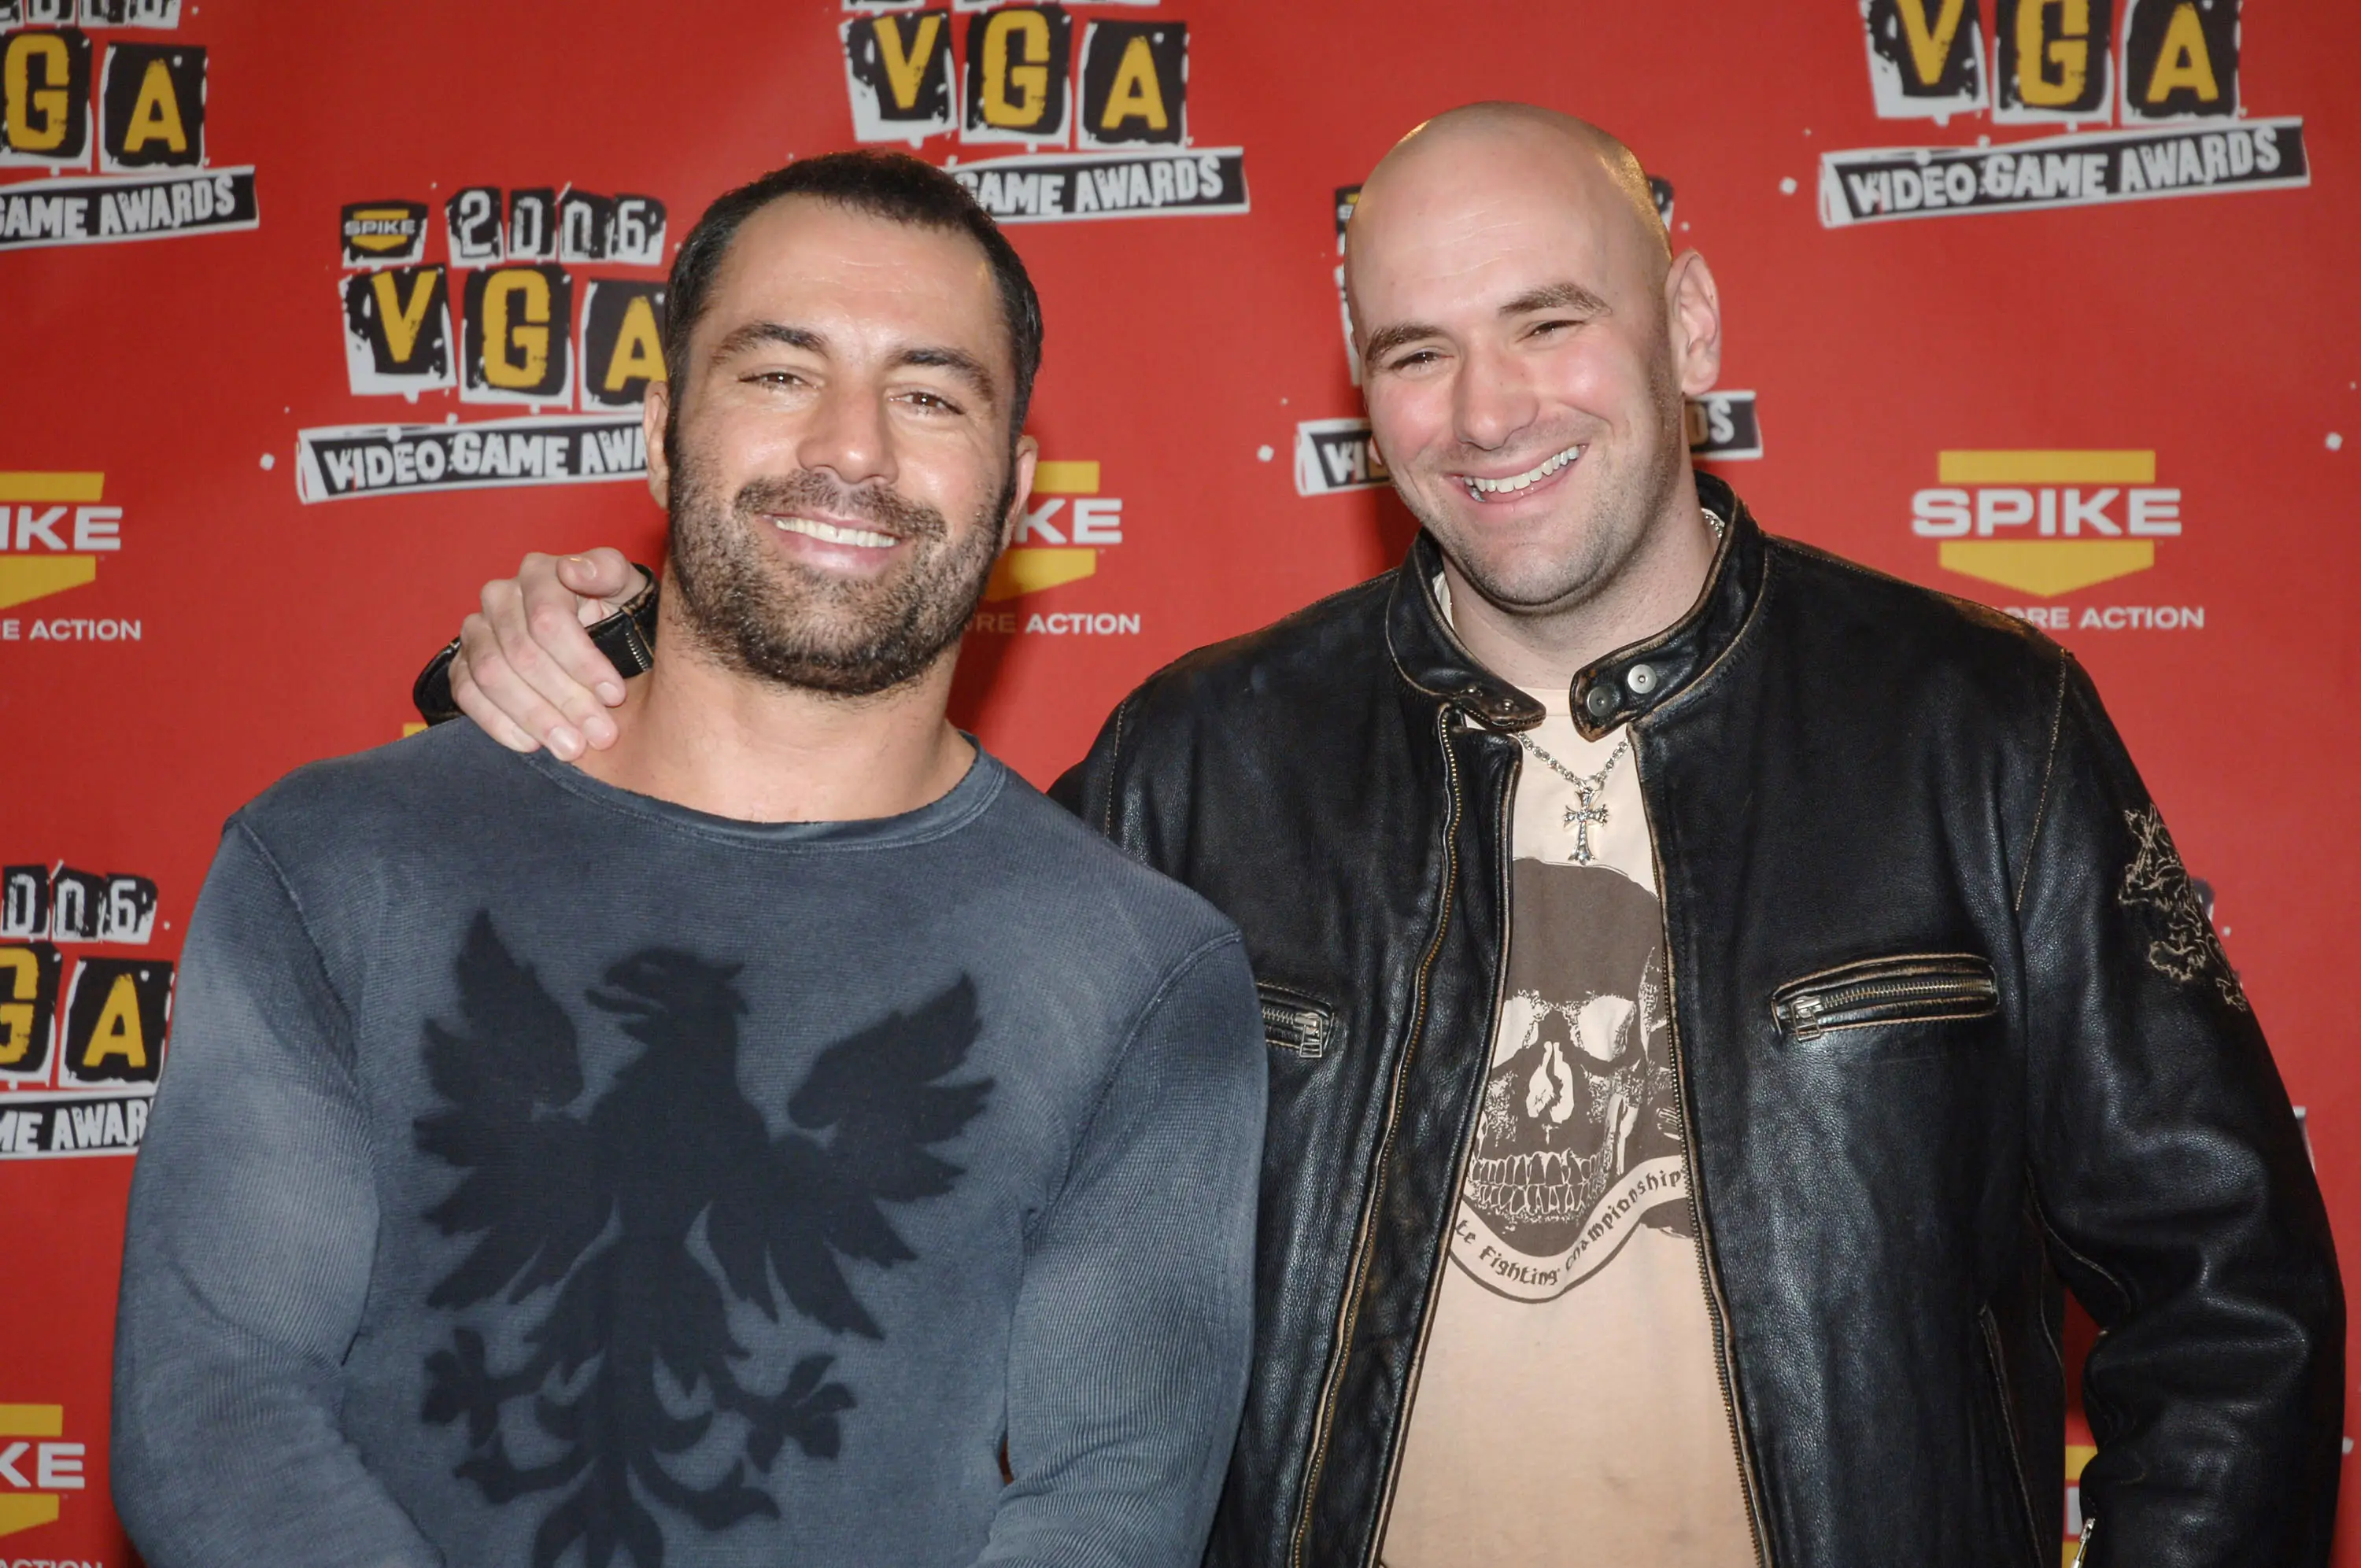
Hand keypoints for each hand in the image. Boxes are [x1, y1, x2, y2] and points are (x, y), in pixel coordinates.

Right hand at [451, 549, 641, 758]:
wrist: (598, 631)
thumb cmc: (617, 609)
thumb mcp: (627, 587)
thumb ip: (608, 572)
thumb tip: (574, 572)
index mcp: (539, 573)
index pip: (548, 620)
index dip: (582, 661)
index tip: (615, 695)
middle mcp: (499, 596)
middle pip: (522, 654)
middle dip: (566, 699)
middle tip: (601, 734)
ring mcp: (476, 630)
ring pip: (491, 675)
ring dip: (534, 717)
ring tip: (572, 748)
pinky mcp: (462, 663)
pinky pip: (466, 693)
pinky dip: (498, 723)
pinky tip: (532, 744)